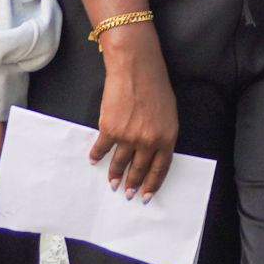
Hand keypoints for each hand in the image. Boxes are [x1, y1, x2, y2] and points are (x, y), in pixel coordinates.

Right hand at [89, 27, 180, 197]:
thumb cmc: (155, 85)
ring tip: (112, 182)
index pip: (159, 169)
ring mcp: (128, 137)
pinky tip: (94, 159)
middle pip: (139, 169)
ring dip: (114, 175)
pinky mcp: (110, 129)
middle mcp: (148, 141)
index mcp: (166, 138)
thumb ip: (161, 135)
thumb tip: (151, 152)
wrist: (135, 67)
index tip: (146, 195)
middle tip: (127, 193)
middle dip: (132, 183)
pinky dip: (97, 155)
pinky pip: (102, 148)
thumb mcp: (168, 114)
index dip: (152, 184)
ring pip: (120, 163)